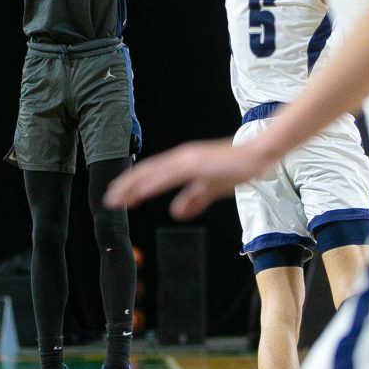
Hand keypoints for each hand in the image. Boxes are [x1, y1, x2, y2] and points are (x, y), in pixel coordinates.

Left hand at [104, 137, 269, 219]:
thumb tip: (176, 212)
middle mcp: (181, 157)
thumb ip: (194, 199)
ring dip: (132, 186)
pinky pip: (168, 175)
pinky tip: (139, 193)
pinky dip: (151, 183)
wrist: (258, 155)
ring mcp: (188, 159)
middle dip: (126, 186)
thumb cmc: (237, 167)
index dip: (134, 185)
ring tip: (117, 198)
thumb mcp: (211, 188)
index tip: (121, 198)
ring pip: (152, 173)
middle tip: (110, 200)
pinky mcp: (196, 163)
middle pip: (146, 171)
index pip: (152, 173)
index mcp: (183, 162)